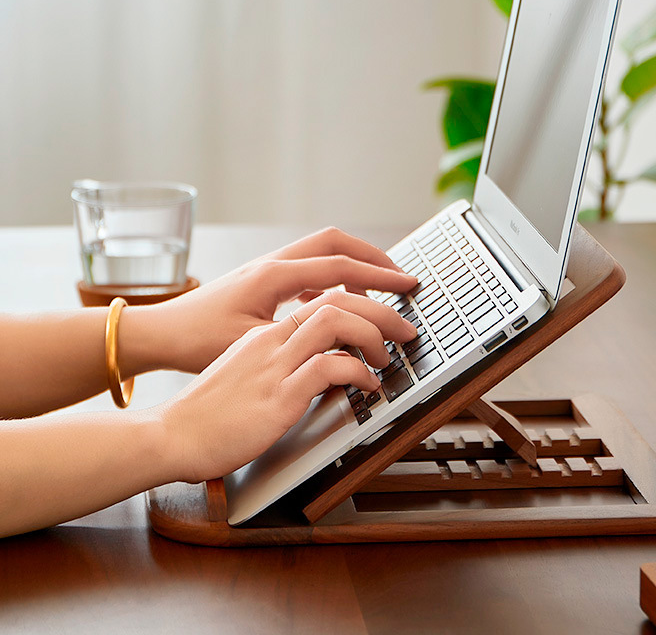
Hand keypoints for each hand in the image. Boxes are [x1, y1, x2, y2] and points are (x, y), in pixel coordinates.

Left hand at [123, 227, 417, 376]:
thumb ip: (298, 338)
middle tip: (401, 277)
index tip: (408, 284)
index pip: (341, 267)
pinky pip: (309, 267)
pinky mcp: (263, 279)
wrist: (160, 333)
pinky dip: (334, 275)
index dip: (380, 277)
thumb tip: (341, 343)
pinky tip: (339, 299)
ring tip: (379, 285)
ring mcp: (268, 267)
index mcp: (275, 276)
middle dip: (374, 257)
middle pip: (336, 243)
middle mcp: (274, 263)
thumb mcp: (252, 344)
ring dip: (354, 263)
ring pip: (323, 251)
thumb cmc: (197, 341)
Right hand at [158, 289, 417, 482]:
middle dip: (379, 309)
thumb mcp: (246, 376)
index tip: (382, 315)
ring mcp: (273, 365)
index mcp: (265, 334)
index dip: (360, 302)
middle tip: (403, 328)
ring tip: (386, 356)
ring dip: (371, 333)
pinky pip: (329, 368)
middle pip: (335, 299)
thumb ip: (279, 364)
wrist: (170, 436)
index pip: (322, 299)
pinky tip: (367, 386)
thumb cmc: (209, 414)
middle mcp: (271, 340)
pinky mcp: (277, 396)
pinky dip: (357, 372)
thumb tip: (320, 367)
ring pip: (334, 321)